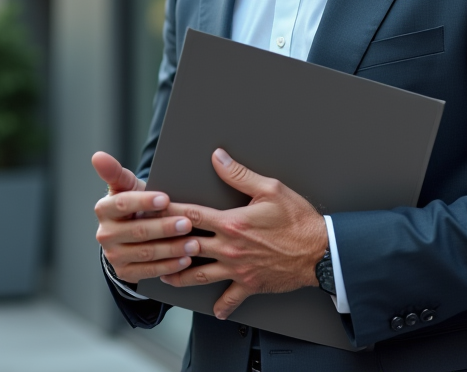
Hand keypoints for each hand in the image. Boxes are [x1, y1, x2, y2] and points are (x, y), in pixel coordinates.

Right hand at [92, 151, 198, 283]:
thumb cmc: (134, 203)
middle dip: (165, 227)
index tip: (166, 198)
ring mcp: (113, 255)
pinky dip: (169, 266)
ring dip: (172, 248)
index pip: (123, 204)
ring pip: (146, 252)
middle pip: (138, 231)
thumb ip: (115, 171)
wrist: (131, 232)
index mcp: (104, 209)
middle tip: (188, 223)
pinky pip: (149, 271)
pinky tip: (185, 260)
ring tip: (194, 243)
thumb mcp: (127, 186)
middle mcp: (105, 234)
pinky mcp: (124, 272)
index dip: (144, 202)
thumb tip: (97, 156)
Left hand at [159, 148, 326, 319]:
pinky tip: (214, 309)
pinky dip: (221, 305)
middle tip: (146, 244)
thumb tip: (218, 158)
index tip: (151, 209)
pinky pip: (230, 299)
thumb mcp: (270, 189)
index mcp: (231, 223)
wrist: (320, 252)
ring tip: (164, 272)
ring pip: (198, 275)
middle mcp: (229, 248)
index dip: (168, 211)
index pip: (191, 214)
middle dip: (165, 244)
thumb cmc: (298, 220)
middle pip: (187, 246)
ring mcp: (237, 269)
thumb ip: (239, 175)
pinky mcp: (250, 285)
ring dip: (179, 274)